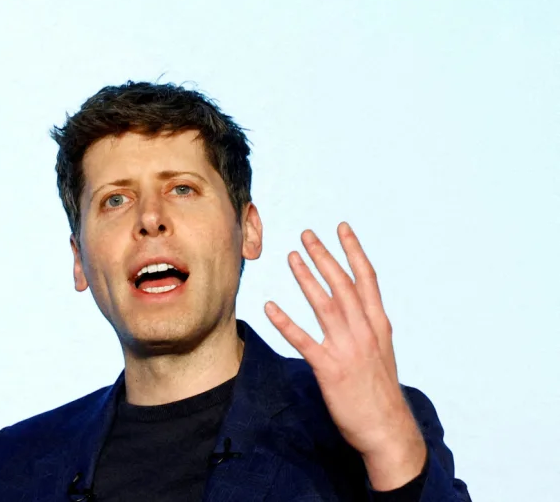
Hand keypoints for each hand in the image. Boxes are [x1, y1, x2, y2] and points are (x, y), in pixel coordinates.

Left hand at [264, 223, 426, 490]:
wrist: (388, 430)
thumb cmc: (380, 392)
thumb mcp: (381, 353)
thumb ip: (367, 328)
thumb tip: (356, 309)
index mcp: (378, 326)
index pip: (366, 280)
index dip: (353, 251)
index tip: (341, 228)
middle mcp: (365, 332)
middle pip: (343, 285)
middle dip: (325, 256)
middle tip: (307, 233)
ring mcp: (348, 349)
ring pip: (325, 305)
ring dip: (307, 279)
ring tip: (291, 256)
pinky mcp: (330, 369)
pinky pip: (304, 341)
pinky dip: (286, 322)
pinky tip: (269, 307)